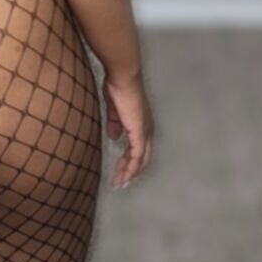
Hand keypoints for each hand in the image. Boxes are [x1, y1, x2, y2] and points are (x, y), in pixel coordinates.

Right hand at [102, 71, 153, 189]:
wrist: (123, 77)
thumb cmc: (118, 87)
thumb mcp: (114, 109)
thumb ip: (115, 122)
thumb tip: (114, 135)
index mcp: (141, 123)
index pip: (138, 148)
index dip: (130, 161)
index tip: (120, 172)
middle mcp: (147, 129)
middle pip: (142, 158)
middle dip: (130, 172)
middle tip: (119, 183)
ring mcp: (145, 132)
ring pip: (140, 160)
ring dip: (129, 173)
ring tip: (119, 184)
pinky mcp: (140, 133)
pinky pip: (137, 156)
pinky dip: (131, 168)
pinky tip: (124, 176)